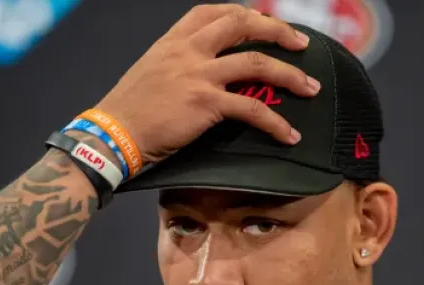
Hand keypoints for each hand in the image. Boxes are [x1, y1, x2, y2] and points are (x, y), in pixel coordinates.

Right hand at [95, 4, 319, 164]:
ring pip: (257, 63)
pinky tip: (288, 135)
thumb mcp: (150, 71)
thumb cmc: (127, 110)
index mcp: (174, 40)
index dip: (246, 14)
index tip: (264, 23)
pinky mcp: (206, 103)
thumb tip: (199, 70)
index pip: (215, 12)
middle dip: (279, 31)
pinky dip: (275, 123)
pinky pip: (251, 108)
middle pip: (244, 24)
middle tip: (301, 45)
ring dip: (291, 75)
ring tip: (311, 88)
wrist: (113, 134)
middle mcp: (189, 49)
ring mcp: (199, 74)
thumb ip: (176, 63)